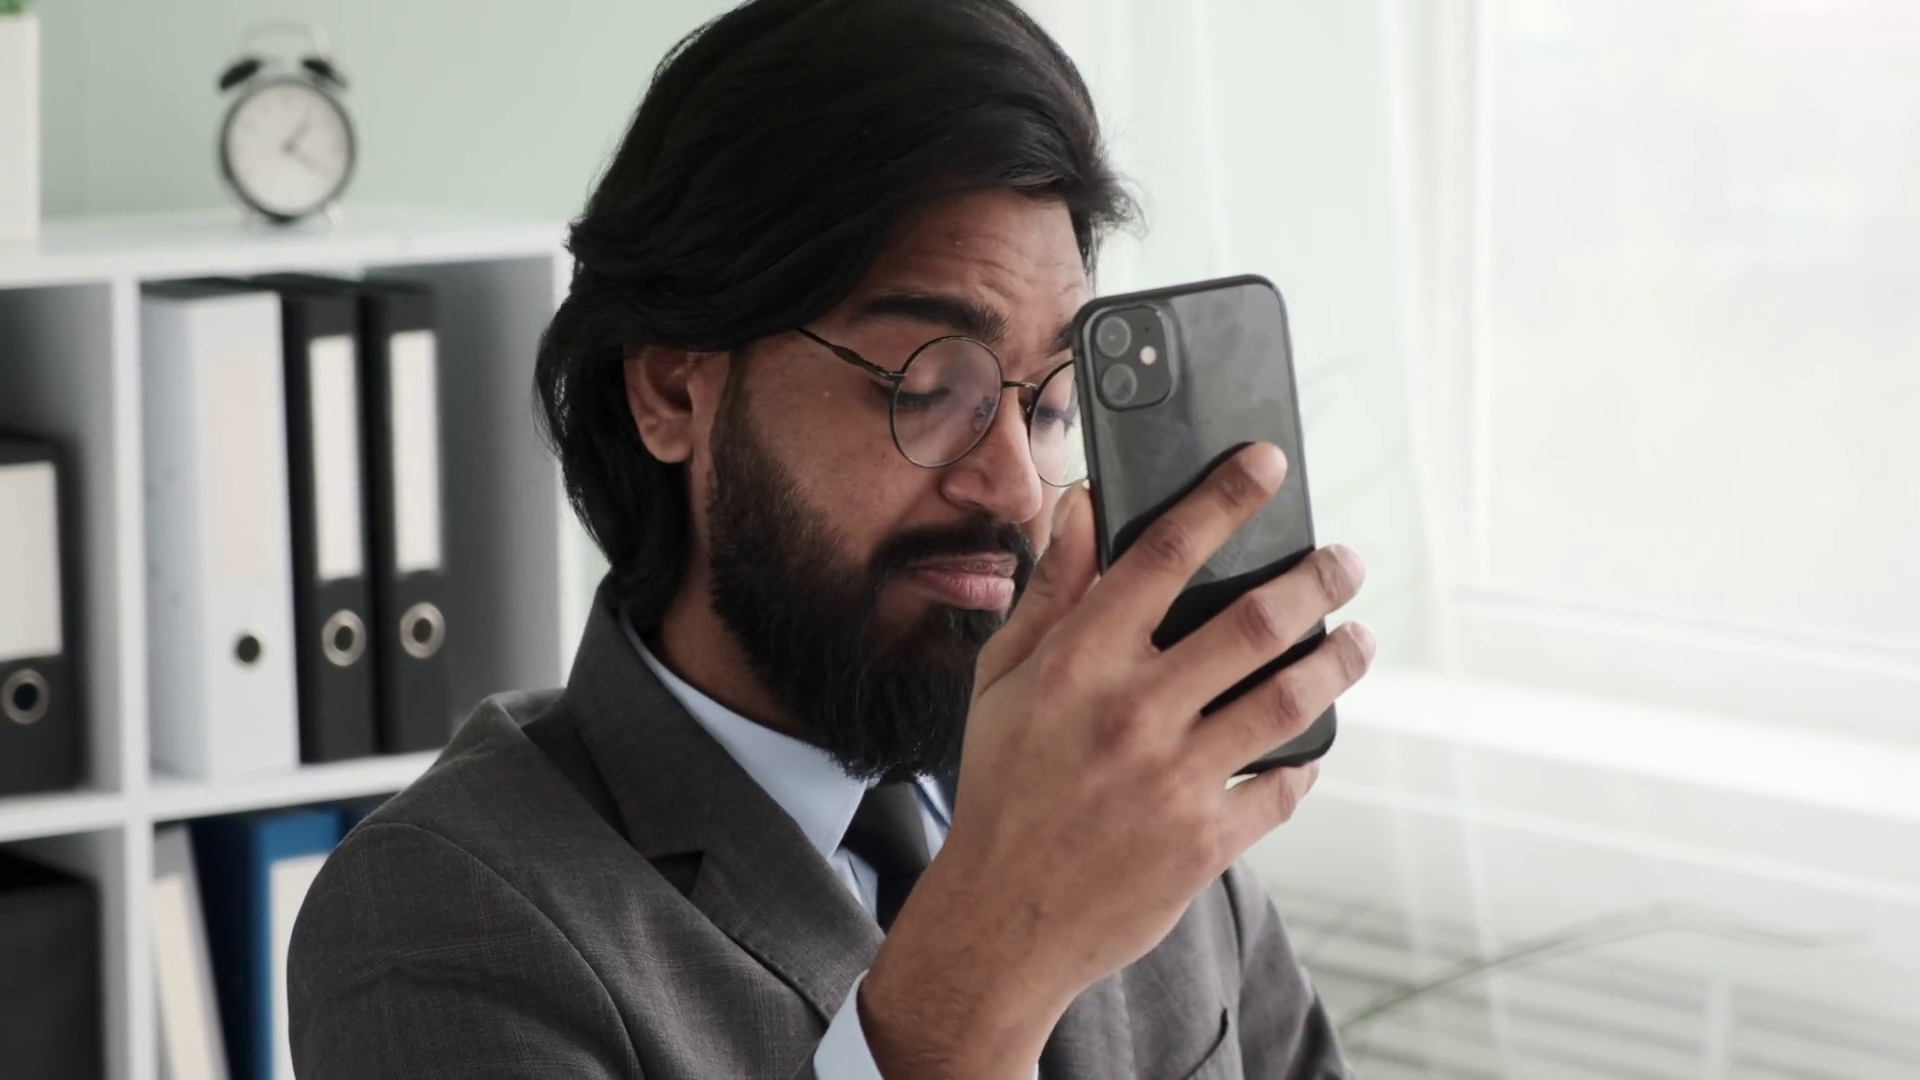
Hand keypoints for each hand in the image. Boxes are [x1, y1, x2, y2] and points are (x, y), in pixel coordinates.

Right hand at [860, 443, 1372, 1076]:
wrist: (1003, 918)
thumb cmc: (1002, 786)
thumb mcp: (1001, 679)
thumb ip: (1049, 590)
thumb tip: (1081, 504)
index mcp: (1078, 663)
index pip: (1163, 553)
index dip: (1224, 498)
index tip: (1267, 465)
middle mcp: (1133, 713)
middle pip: (1253, 622)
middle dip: (1316, 579)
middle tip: (1345, 561)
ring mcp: (1174, 780)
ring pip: (1288, 700)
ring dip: (1337, 659)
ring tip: (1358, 638)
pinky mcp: (1206, 841)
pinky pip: (1283, 784)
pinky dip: (1306, 757)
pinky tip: (1311, 739)